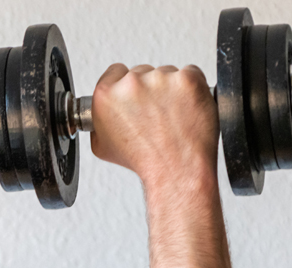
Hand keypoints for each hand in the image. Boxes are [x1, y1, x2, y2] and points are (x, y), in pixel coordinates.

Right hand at [90, 64, 218, 190]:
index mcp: (106, 95)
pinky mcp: (188, 80)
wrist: (177, 171)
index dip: (127, 86)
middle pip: (143, 72)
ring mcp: (161, 79)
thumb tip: (102, 112)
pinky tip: (188, 111)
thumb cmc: (145, 162)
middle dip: (151, 90)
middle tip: (158, 116)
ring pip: (168, 73)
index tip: (136, 98)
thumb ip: (99, 121)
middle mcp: (131, 83)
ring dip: (172, 90)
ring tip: (174, 118)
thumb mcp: (103, 147)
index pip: (116, 72)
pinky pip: (191, 74)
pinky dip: (192, 90)